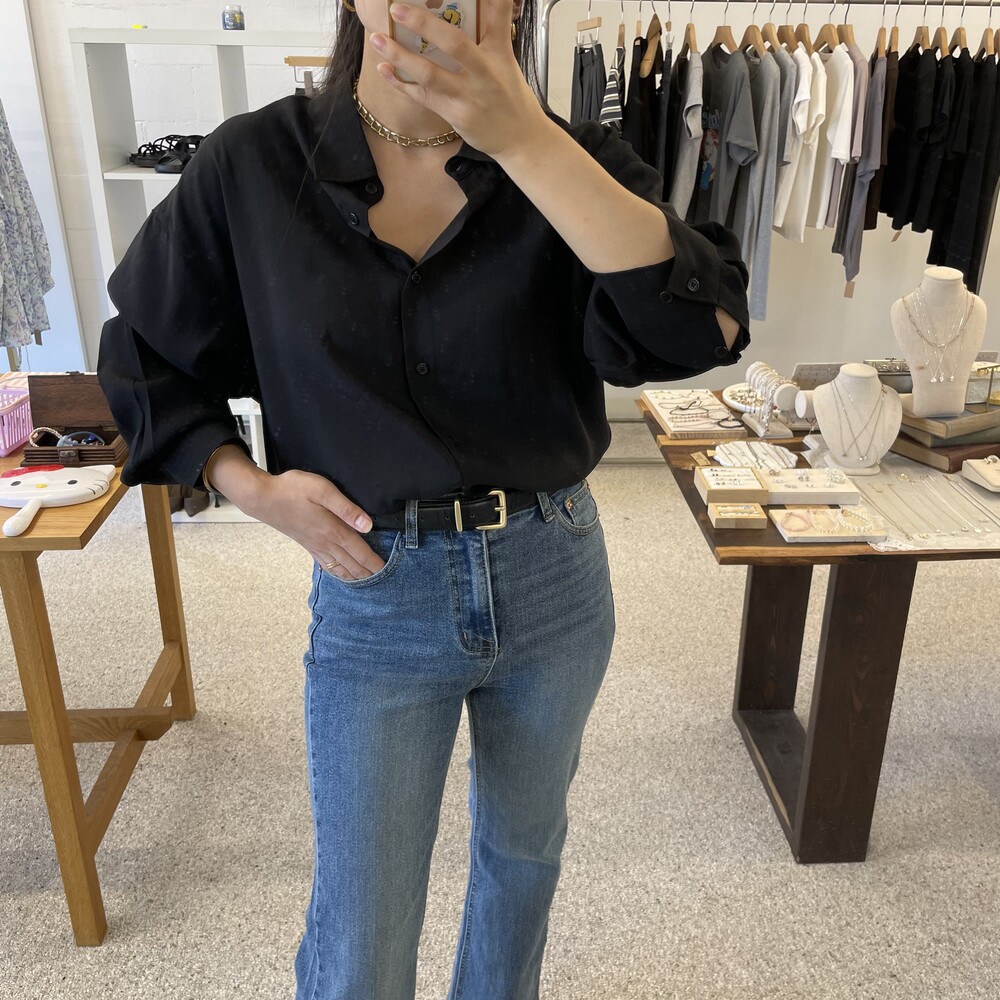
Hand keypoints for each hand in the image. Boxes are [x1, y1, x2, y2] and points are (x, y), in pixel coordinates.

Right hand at [246, 469, 386, 581]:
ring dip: (355, 576)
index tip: (388, 572)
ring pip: (340, 568)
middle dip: (369, 574)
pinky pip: (327, 565)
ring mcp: (315, 546)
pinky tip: (343, 575)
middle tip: (384, 582)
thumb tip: (367, 525)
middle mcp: (325, 542)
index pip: (360, 552)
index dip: (375, 563)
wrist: (262, 498)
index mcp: (333, 530)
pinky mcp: (307, 545)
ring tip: (368, 583)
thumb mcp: (322, 490)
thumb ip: (346, 508)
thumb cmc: (292, 489)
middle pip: (352, 564)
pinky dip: (339, 573)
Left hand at [370, 0, 545, 156]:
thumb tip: (486, 2)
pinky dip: (401, 84)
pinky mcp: (455, 115)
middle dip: (424, 24)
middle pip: (454, 44)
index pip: (495, 16)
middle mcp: (483, 73)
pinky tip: (385, 70)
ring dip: (400, 57)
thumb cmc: (510, 95)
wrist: (519, 138)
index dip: (489, 0)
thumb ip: (493, 28)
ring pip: (430, 74)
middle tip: (396, 8)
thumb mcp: (506, 58)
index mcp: (498, 52)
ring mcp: (467, 96)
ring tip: (378, 39)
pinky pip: (423, 97)